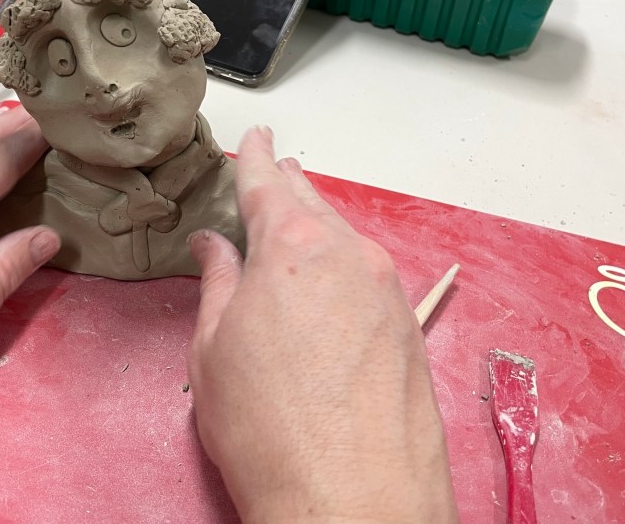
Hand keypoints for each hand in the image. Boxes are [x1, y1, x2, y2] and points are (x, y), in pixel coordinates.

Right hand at [187, 127, 458, 523]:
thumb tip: (216, 245)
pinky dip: (344, 263)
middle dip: (290, 184)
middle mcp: (347, 254)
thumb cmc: (266, 425)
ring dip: (319, 225)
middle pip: (313, 204)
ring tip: (300, 219)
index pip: (267, 185)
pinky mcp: (409, 327)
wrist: (354, 499)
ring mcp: (387, 289)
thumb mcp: (215, 348)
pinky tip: (330, 281)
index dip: (256, 158)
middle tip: (276, 169)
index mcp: (290, 247)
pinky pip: (369, 274)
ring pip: (345, 237)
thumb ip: (218, 283)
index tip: (258, 137)